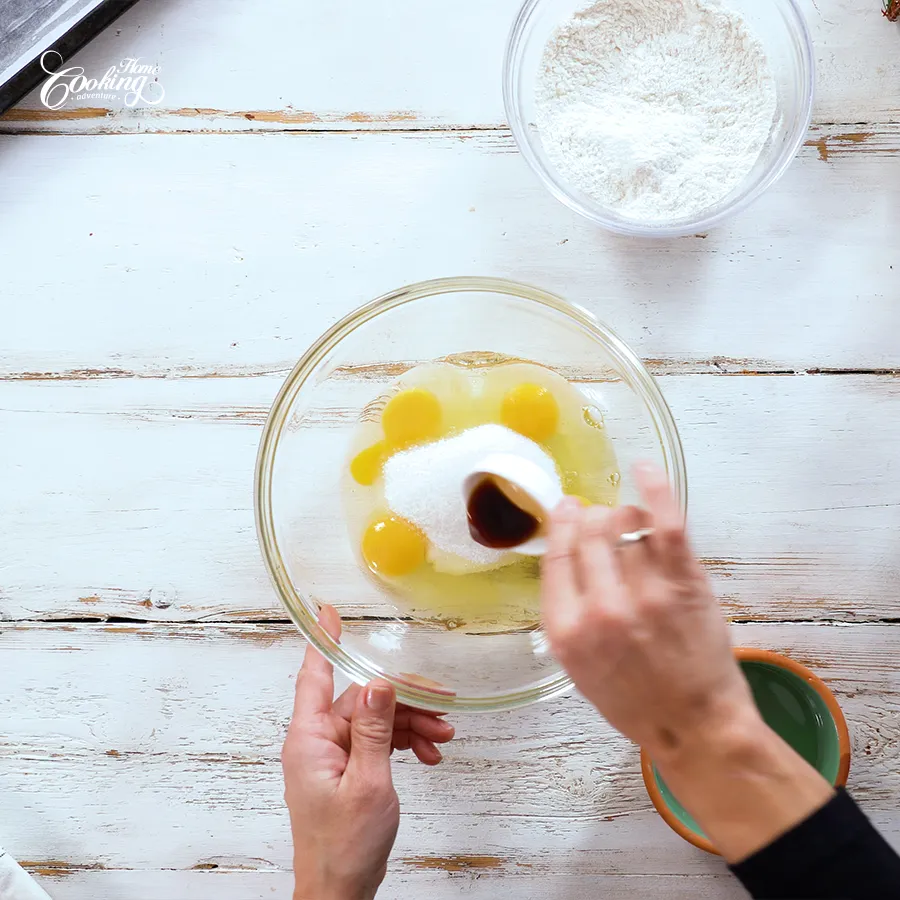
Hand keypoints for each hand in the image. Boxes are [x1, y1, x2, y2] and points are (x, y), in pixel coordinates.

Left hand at [283, 606, 454, 899]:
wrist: (340, 892)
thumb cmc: (344, 847)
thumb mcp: (368, 782)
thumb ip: (374, 729)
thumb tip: (379, 682)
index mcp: (310, 738)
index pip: (314, 675)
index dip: (324, 641)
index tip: (330, 613)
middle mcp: (318, 741)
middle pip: (362, 699)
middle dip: (404, 700)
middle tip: (441, 705)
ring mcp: (332, 756)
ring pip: (376, 720)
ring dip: (411, 724)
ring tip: (443, 736)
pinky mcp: (347, 770)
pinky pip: (377, 741)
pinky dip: (404, 743)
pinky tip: (428, 753)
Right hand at [541, 463, 832, 861]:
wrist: (695, 726)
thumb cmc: (635, 700)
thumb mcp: (579, 666)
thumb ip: (568, 613)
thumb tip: (568, 555)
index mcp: (567, 630)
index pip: (556, 556)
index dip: (560, 525)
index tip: (565, 510)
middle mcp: (600, 608)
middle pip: (587, 533)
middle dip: (591, 516)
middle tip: (600, 518)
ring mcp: (645, 594)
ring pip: (624, 524)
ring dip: (625, 516)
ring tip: (630, 522)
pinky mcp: (685, 585)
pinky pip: (665, 523)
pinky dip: (654, 489)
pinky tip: (645, 470)